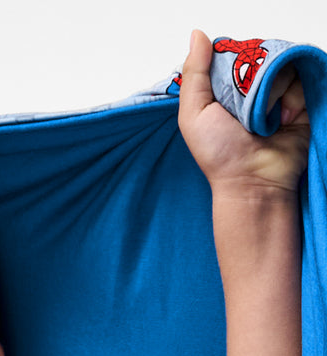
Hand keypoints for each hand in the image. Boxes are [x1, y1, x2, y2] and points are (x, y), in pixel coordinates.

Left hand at [179, 30, 308, 195]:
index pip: (237, 52)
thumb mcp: (193, 114)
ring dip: (272, 90)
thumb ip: (193, 74)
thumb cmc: (219, 155)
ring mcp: (279, 92)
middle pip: (262, 53)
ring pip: (282, 62)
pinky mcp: (301, 99)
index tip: (229, 86)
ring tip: (263, 119)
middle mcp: (254, 87)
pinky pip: (302, 76)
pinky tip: (283, 120)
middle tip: (246, 108)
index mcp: (227, 87)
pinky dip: (292, 96)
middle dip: (254, 79)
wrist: (253, 181)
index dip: (235, 63)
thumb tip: (198, 35)